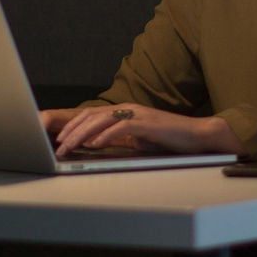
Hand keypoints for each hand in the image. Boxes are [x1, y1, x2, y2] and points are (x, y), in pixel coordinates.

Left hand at [46, 104, 240, 156]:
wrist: (197, 135)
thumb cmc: (169, 139)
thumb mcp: (139, 139)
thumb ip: (119, 138)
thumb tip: (95, 144)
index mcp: (124, 111)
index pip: (91, 115)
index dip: (73, 126)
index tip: (60, 139)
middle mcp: (128, 109)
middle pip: (91, 116)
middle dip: (71, 131)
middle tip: (59, 146)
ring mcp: (137, 114)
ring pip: (102, 120)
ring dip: (82, 135)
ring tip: (70, 147)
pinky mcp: (147, 123)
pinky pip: (121, 128)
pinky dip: (105, 135)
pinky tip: (94, 144)